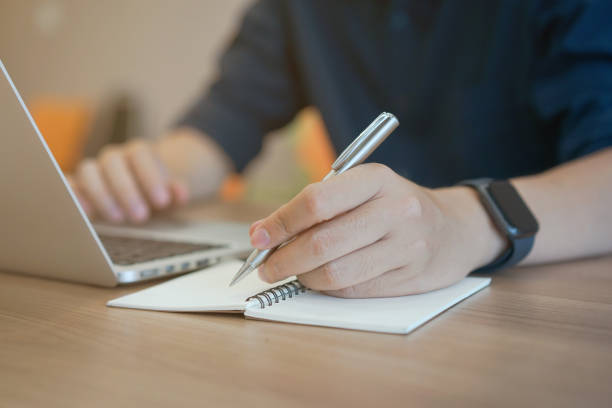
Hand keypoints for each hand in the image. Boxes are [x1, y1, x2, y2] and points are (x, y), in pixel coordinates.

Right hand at [68, 128, 230, 223]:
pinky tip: (84, 213)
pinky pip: (69, 185)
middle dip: (126, 189)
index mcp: (138, 152)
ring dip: (101, 195)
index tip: (162, 201)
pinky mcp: (78, 187)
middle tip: (141, 216)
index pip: (139, 153)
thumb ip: (177, 193)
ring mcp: (93, 171)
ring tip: (118, 219)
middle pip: (112, 160)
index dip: (150, 175)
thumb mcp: (171, 195)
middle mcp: (113, 157)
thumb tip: (181, 194)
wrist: (144, 196)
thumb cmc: (157, 196)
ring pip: (88, 170)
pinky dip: (73, 196)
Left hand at [250, 163, 505, 297]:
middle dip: (283, 259)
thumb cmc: (395, 205)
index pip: (316, 202)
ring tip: (293, 273)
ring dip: (303, 277)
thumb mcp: (362, 188)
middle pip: (323, 242)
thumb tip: (264, 234)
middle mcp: (395, 210)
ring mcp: (406, 246)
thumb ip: (317, 206)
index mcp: (376, 178)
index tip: (258, 238)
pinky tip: (320, 279)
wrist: (454, 228)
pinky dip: (327, 288)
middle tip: (266, 267)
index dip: (280, 223)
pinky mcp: (409, 276)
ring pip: (336, 273)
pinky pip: (353, 290)